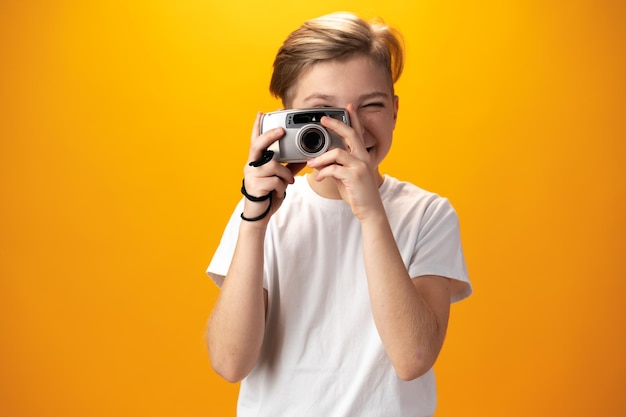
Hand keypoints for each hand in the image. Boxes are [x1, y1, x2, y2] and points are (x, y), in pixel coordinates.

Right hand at [242, 112, 304, 223]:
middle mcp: (251, 166)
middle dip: (270, 136)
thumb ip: (289, 167)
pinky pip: (275, 181)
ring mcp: (252, 176)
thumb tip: (304, 158)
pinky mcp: (255, 186)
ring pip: (274, 166)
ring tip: (287, 183)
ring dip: (285, 175)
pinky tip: (279, 193)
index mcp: (256, 161)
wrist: (259, 215)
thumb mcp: (279, 178)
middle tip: (282, 131)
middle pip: (258, 145)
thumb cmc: (268, 194)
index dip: (257, 127)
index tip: (261, 113)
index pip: (255, 140)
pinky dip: (282, 187)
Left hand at [306, 104, 384, 220]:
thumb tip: (323, 162)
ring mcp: (360, 166)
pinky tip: (318, 177)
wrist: (369, 210)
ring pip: (337, 153)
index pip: (358, 133)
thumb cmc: (357, 194)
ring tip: (311, 164)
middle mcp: (363, 158)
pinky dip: (323, 172)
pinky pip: (334, 169)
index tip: (348, 107)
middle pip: (350, 134)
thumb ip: (337, 166)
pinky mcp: (355, 176)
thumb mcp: (346, 177)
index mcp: (362, 156)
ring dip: (321, 158)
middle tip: (323, 119)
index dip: (354, 119)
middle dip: (336, 124)